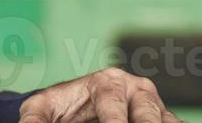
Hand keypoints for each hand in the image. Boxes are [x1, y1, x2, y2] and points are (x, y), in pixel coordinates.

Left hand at [17, 67, 181, 122]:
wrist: (79, 109)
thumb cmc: (61, 107)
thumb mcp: (41, 109)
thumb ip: (34, 119)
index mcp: (108, 83)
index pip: (113, 105)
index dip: (115, 122)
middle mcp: (137, 91)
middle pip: (149, 114)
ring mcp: (156, 107)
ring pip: (167, 121)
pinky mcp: (165, 120)